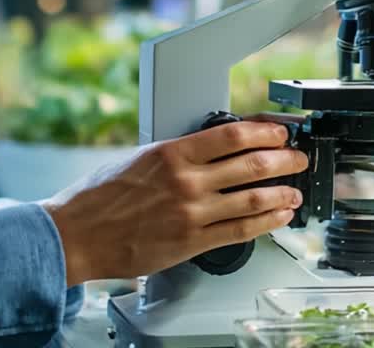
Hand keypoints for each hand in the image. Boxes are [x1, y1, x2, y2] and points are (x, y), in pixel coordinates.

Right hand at [40, 121, 307, 285]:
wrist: (74, 235)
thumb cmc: (97, 196)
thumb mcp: (137, 157)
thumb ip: (176, 154)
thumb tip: (211, 148)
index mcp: (172, 152)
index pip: (234, 135)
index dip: (266, 131)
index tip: (281, 131)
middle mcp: (186, 181)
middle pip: (253, 164)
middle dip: (286, 159)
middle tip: (299, 158)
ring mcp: (191, 213)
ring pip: (253, 199)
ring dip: (283, 193)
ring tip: (296, 191)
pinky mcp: (191, 242)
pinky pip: (240, 231)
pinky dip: (266, 223)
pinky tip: (279, 217)